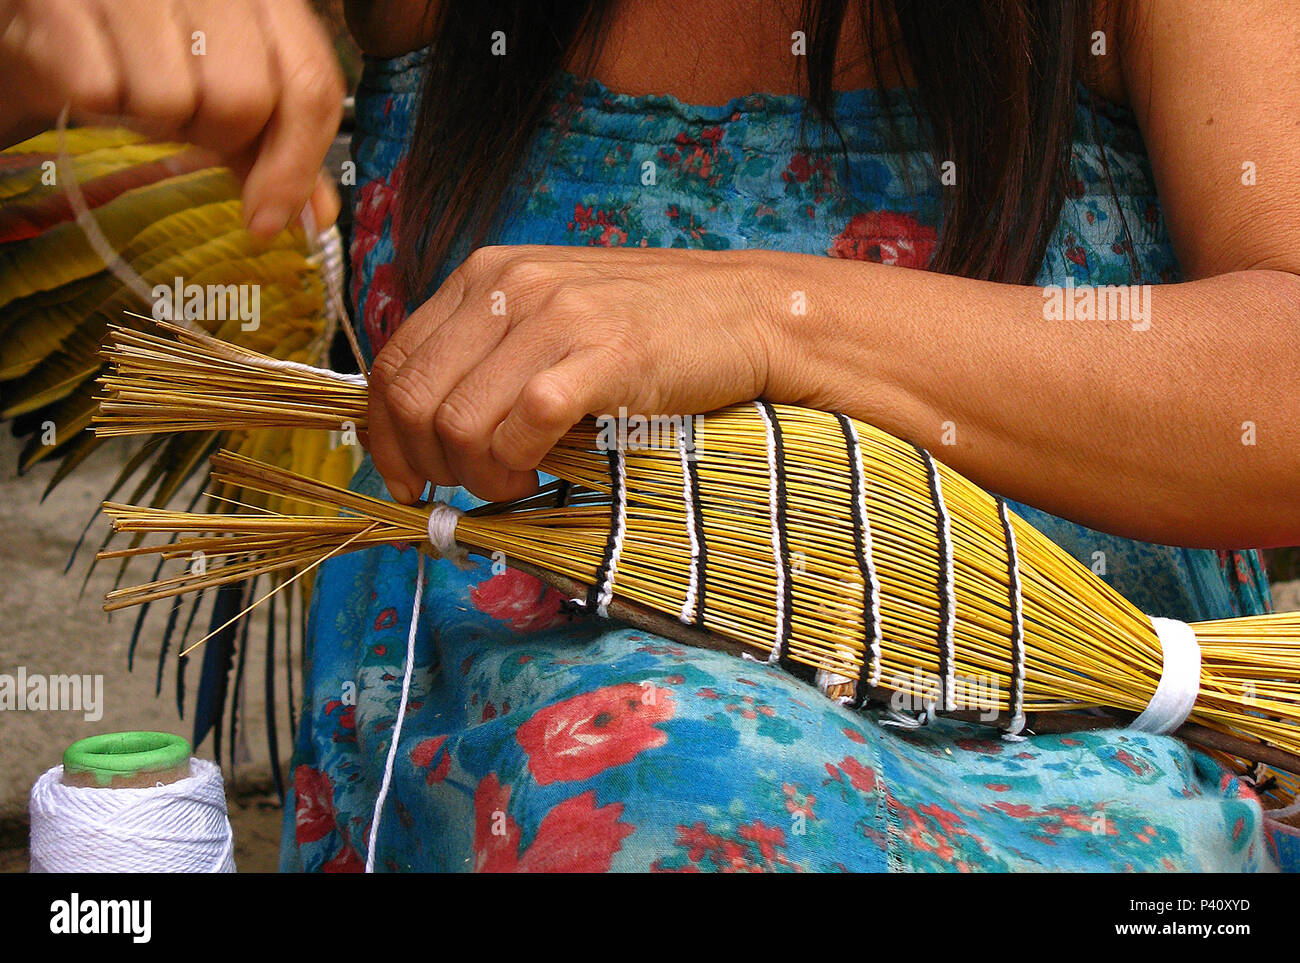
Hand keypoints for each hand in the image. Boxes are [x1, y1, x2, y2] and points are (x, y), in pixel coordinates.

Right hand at [0, 0, 343, 234]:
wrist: (55, 19)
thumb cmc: (148, 50)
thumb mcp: (225, 86)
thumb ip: (277, 145)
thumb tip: (313, 214)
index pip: (312, 84)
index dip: (295, 166)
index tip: (267, 220)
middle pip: (245, 100)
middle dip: (213, 134)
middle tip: (183, 116)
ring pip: (171, 99)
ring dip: (149, 117)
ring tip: (135, 85)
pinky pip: (98, 89)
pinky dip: (94, 101)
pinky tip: (95, 75)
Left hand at [367, 245, 782, 503]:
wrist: (743, 311)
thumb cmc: (648, 324)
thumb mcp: (551, 316)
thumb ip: (490, 351)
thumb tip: (428, 427)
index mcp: (486, 275)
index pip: (393, 361)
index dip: (383, 434)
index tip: (404, 478)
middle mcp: (510, 286)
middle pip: (414, 398)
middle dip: (426, 463)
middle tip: (464, 488)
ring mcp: (555, 318)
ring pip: (459, 420)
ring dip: (477, 473)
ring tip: (513, 480)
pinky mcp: (601, 355)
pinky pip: (523, 425)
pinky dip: (517, 465)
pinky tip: (539, 473)